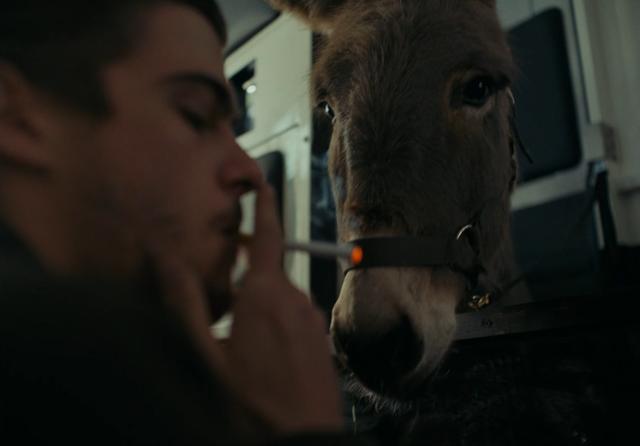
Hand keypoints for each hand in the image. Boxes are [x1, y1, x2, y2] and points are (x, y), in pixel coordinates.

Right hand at [156, 182, 343, 434]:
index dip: (264, 206)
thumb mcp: (202, 354)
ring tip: (234, 330)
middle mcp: (297, 301)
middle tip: (223, 276)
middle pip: (270, 269)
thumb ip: (183, 302)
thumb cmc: (249, 403)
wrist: (301, 443)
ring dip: (259, 300)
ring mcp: (313, 323)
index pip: (269, 235)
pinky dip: (275, 320)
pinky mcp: (321, 343)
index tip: (263, 184)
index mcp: (268, 295)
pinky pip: (294, 318)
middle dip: (248, 265)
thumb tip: (164, 257)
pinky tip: (259, 353)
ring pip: (281, 296)